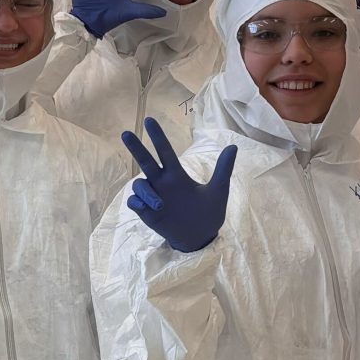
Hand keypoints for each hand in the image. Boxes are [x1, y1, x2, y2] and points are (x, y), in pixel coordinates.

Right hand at [120, 116, 235, 253]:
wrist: (201, 238)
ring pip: (139, 184)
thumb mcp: (219, 190)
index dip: (157, 136)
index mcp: (177, 175)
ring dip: (146, 192)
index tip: (149, 120)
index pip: (164, 151)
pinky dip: (138, 203)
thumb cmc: (209, 214)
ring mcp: (153, 197)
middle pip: (145, 161)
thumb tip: (233, 147)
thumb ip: (223, 169)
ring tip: (160, 205)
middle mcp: (162, 183)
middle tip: (126, 133)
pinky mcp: (146, 212)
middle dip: (136, 147)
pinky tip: (146, 209)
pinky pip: (134, 202)